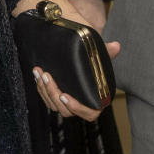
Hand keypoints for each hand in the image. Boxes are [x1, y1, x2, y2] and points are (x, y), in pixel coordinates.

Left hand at [12, 0, 119, 122]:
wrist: (72, 42)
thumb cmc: (87, 48)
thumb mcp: (95, 48)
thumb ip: (105, 51)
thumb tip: (115, 46)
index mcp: (95, 94)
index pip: (90, 112)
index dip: (78, 108)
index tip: (65, 96)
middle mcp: (80, 99)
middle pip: (66, 111)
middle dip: (53, 95)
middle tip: (48, 78)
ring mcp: (66, 98)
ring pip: (53, 104)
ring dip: (44, 89)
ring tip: (41, 72)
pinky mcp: (54, 93)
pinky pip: (46, 97)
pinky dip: (40, 86)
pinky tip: (38, 73)